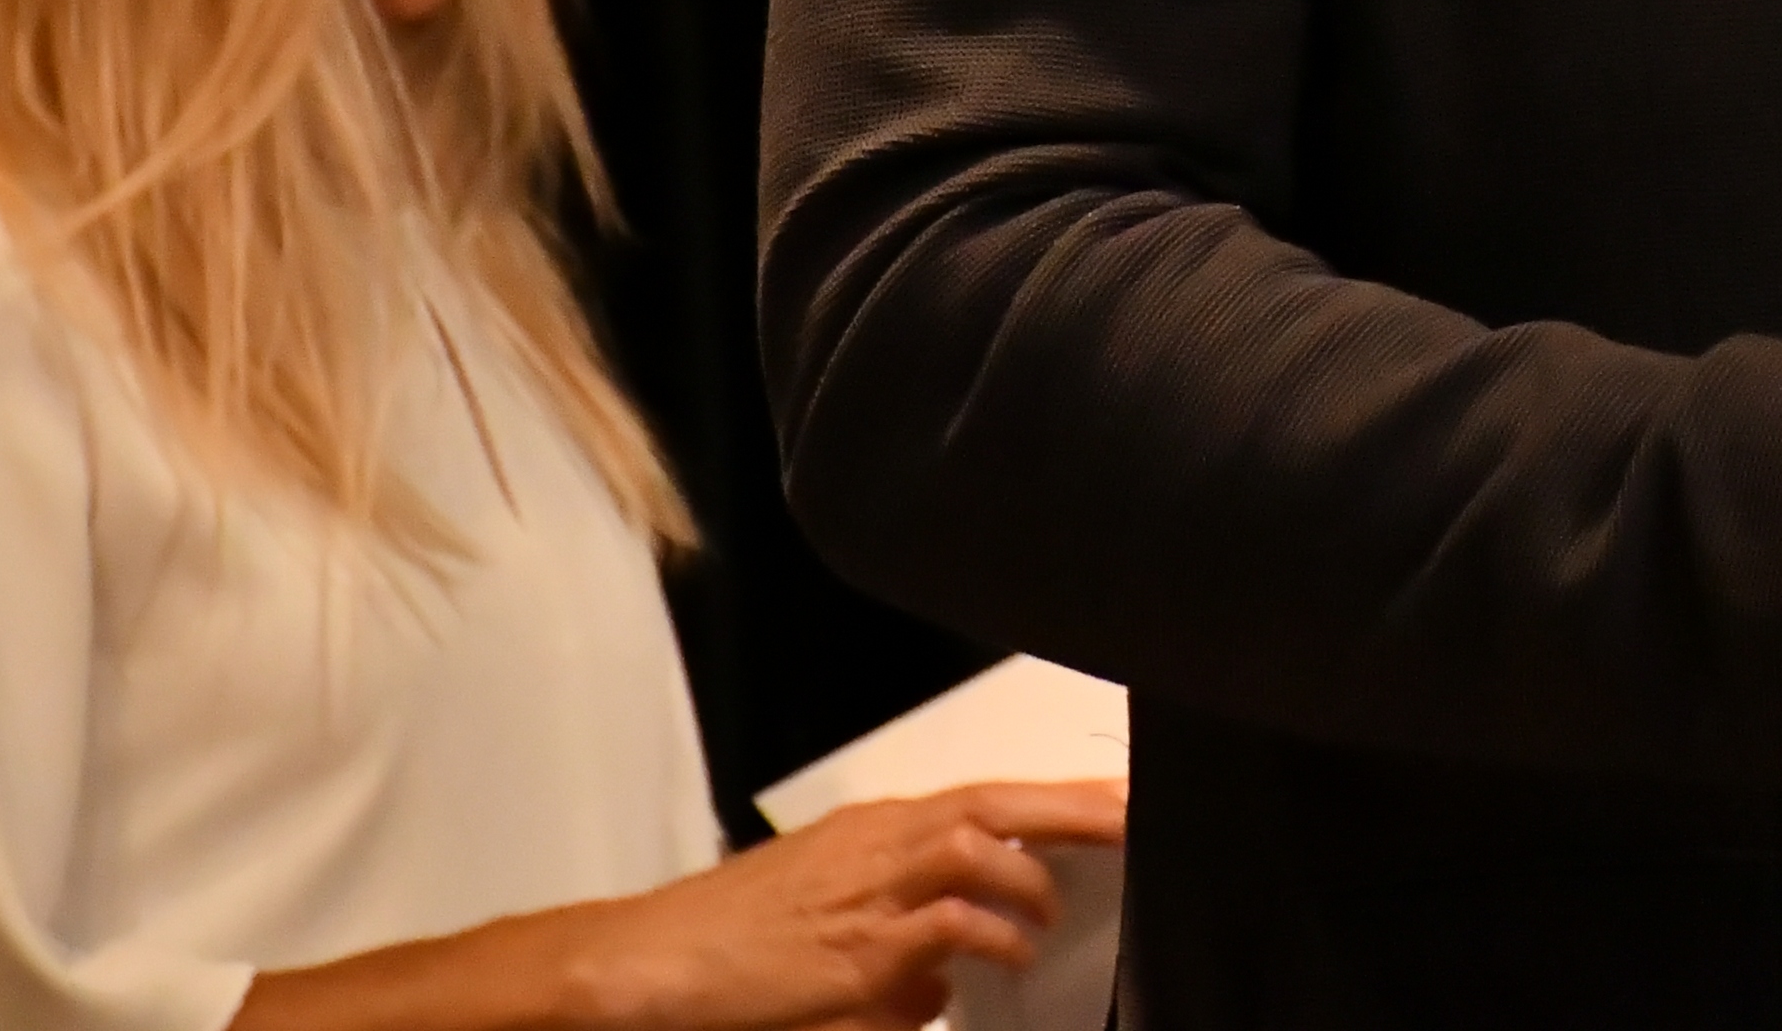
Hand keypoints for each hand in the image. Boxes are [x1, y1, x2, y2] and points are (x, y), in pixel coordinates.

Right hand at [230, 777, 1126, 1030]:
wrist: (642, 963)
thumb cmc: (728, 946)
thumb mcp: (826, 932)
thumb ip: (898, 946)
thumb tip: (947, 982)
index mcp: (876, 830)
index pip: (987, 798)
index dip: (1059, 801)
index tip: (1124, 802)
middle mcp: (879, 846)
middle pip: (998, 805)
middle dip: (1077, 812)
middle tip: (1139, 820)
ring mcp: (867, 893)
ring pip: (979, 853)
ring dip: (1028, 890)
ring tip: (1046, 925)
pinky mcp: (855, 951)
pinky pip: (944, 929)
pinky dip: (978, 942)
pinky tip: (990, 963)